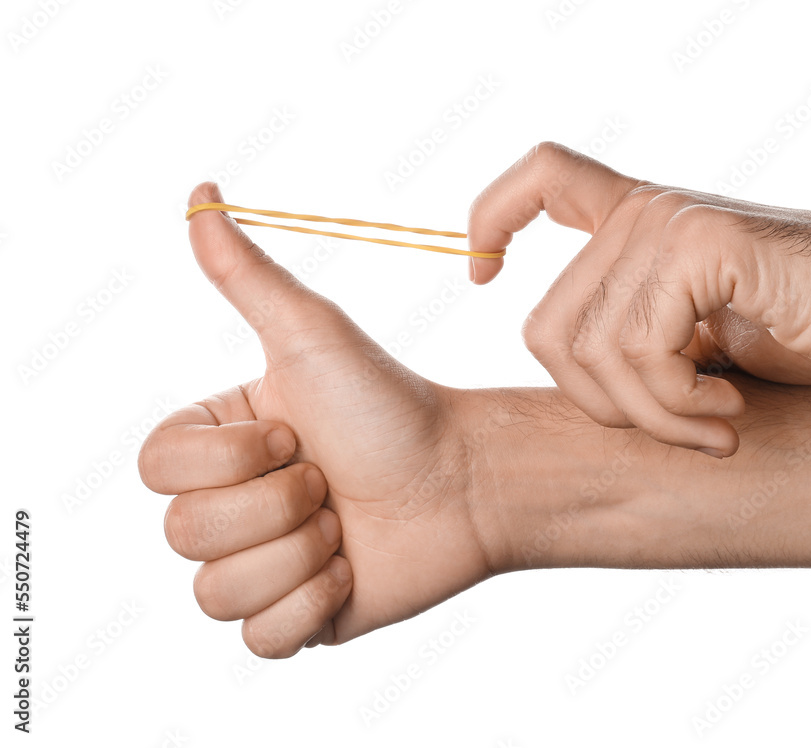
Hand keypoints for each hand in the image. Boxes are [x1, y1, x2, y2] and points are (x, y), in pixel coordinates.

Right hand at [139, 183, 492, 656]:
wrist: (464, 477)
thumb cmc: (393, 403)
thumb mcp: (310, 335)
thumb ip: (245, 272)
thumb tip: (200, 193)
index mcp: (220, 442)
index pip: (157, 470)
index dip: (227, 459)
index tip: (296, 433)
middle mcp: (231, 504)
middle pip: (183, 535)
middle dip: (274, 505)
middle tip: (331, 480)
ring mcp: (262, 563)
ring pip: (217, 593)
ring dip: (298, 553)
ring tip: (347, 524)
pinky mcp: (297, 617)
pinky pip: (259, 640)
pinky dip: (311, 605)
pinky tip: (353, 567)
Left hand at [467, 142, 810, 455]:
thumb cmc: (797, 330)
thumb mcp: (692, 333)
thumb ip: (630, 330)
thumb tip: (564, 366)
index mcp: (635, 220)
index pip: (542, 179)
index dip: (492, 219)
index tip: (480, 273)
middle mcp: (643, 213)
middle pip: (545, 327)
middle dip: (599, 406)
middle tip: (670, 426)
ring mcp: (667, 224)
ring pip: (591, 352)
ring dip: (651, 415)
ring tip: (709, 424)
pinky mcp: (699, 245)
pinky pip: (639, 351)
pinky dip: (677, 406)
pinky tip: (727, 413)